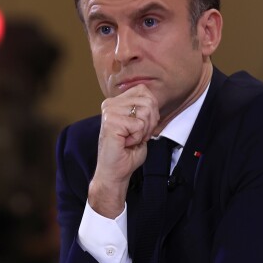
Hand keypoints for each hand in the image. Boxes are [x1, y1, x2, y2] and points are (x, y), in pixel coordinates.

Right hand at [88, 84, 159, 217]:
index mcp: (115, 102)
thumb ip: (145, 109)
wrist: (115, 172)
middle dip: (150, 122)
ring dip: (143, 131)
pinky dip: (138, 137)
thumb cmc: (127, 152)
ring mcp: (109, 112)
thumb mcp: (140, 125)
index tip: (142, 126)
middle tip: (137, 135)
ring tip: (130, 139)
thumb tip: (153, 100)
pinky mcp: (111, 123)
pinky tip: (126, 143)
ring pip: (145, 112)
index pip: (144, 90)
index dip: (152, 109)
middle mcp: (110, 104)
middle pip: (148, 101)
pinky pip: (139, 125)